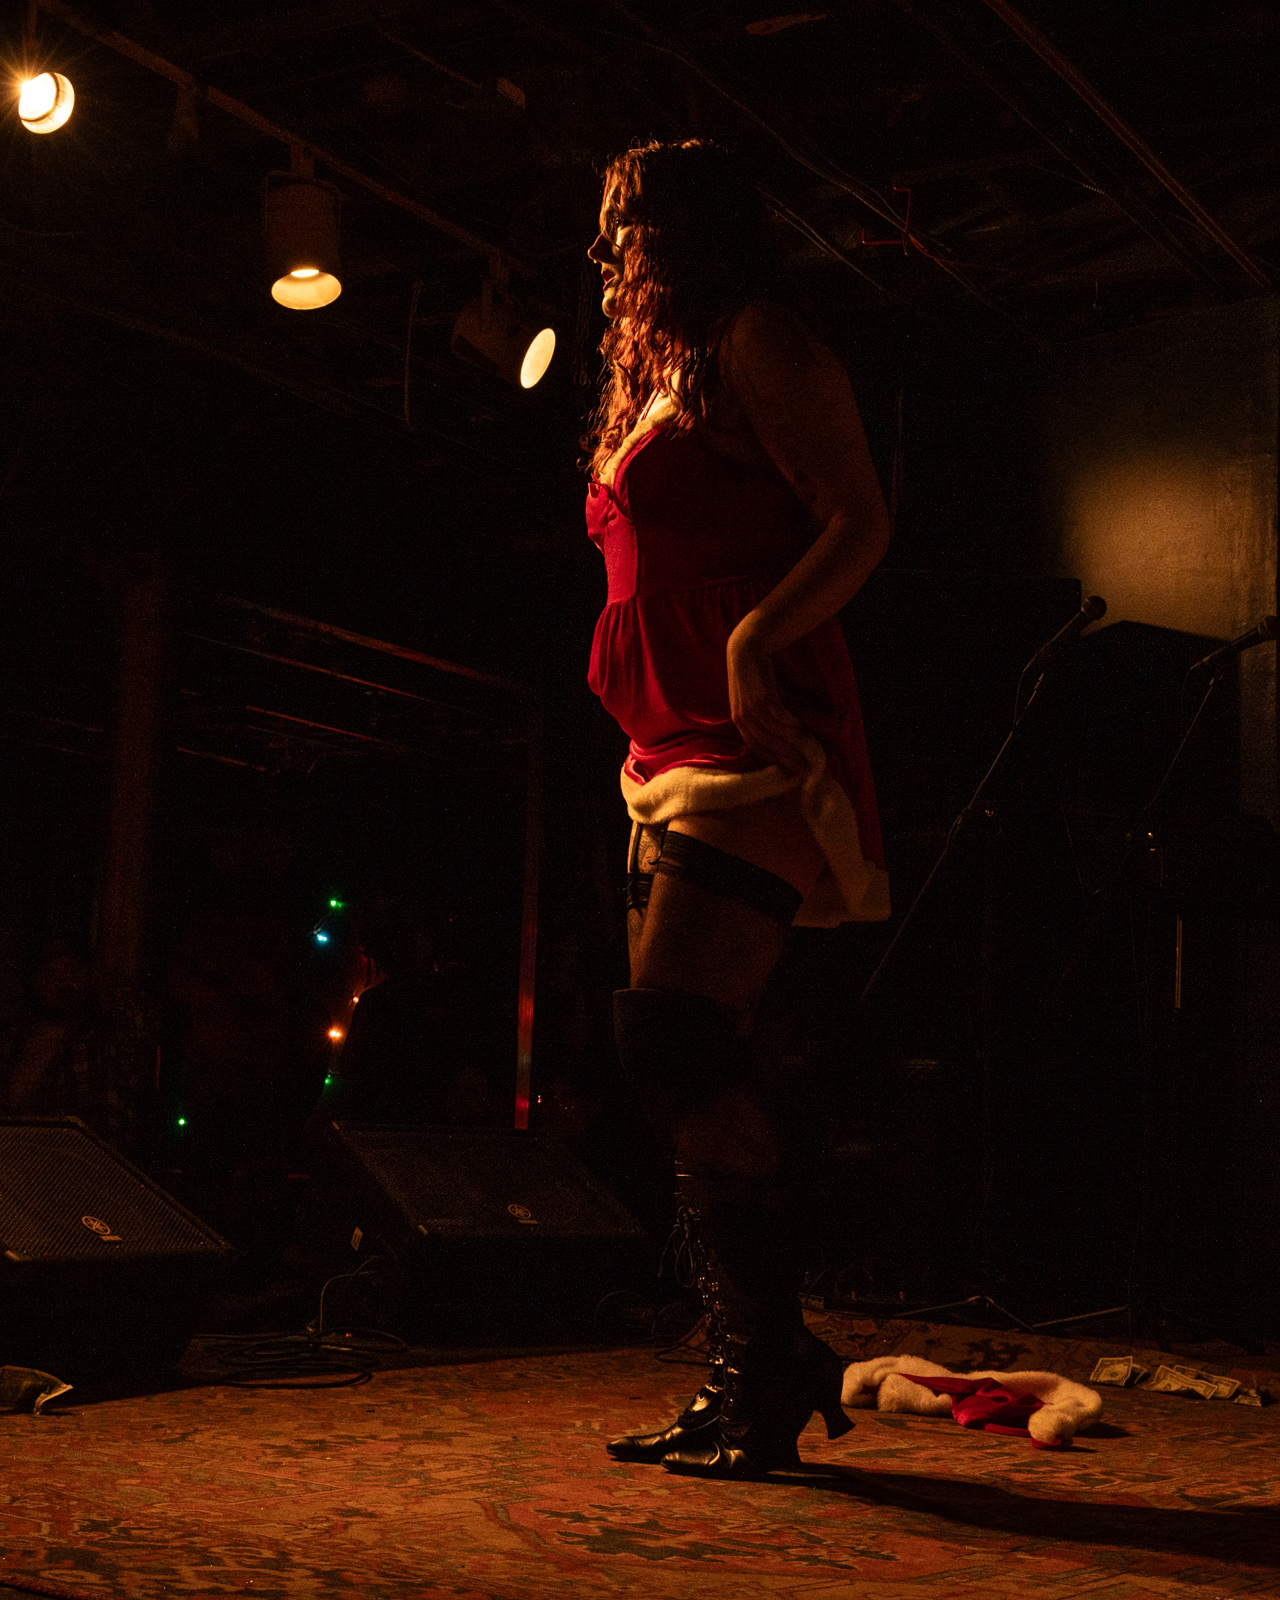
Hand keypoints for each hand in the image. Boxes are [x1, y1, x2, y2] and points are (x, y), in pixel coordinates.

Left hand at [726, 621, 808, 773]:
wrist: (745, 651)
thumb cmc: (751, 677)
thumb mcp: (750, 701)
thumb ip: (759, 719)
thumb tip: (778, 735)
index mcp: (739, 722)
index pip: (756, 748)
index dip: (773, 759)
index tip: (789, 769)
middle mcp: (743, 718)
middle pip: (766, 743)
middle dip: (784, 756)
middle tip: (802, 765)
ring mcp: (751, 707)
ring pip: (773, 731)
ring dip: (790, 740)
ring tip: (806, 745)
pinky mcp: (762, 695)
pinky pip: (778, 715)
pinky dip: (789, 722)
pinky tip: (800, 725)